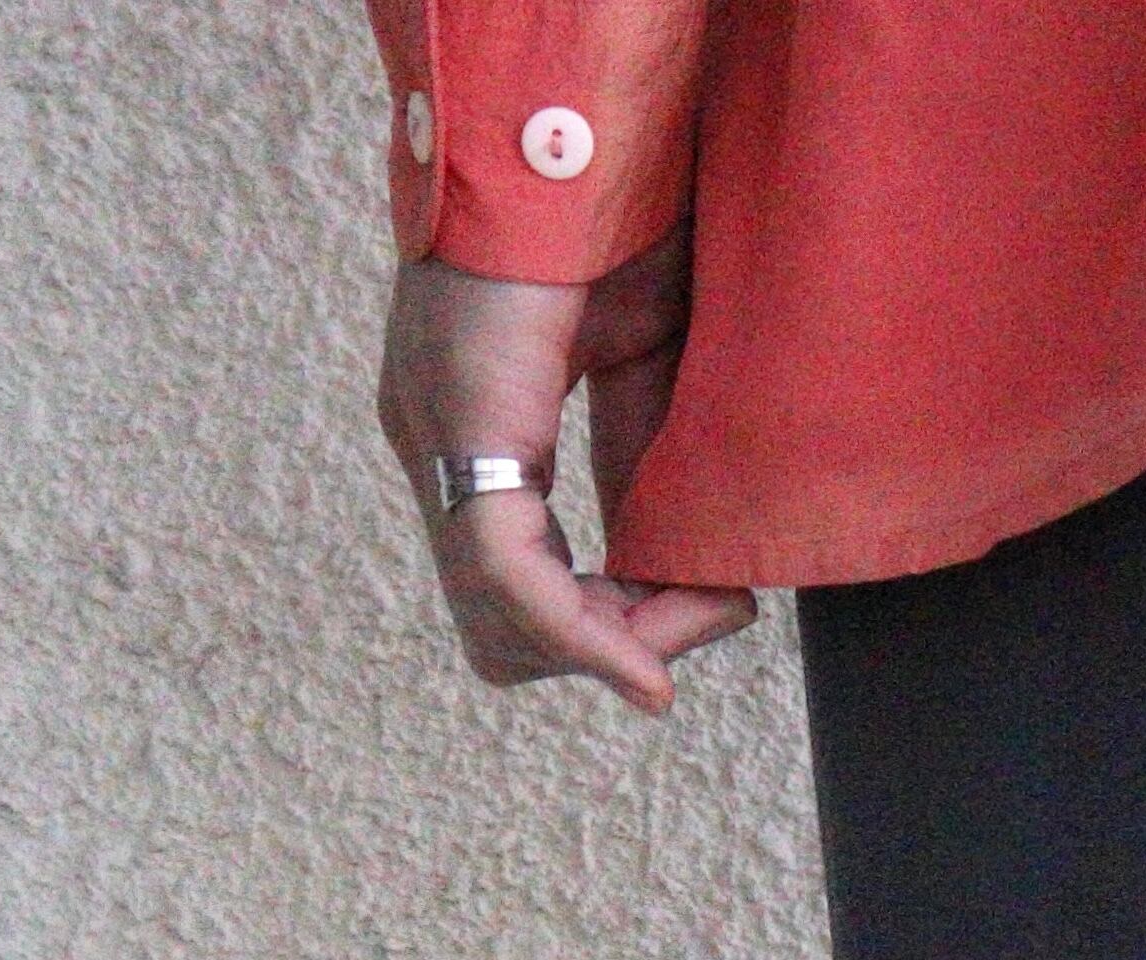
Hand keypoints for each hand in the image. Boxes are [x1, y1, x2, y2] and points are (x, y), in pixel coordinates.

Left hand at [377, 228, 755, 710]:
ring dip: (617, 642)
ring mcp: (431, 435)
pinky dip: (592, 639)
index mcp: (466, 423)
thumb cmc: (613, 207)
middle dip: (615, 647)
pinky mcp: (459, 426)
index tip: (715, 607)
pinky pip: (516, 584)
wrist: (573, 110)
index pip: (515, 587)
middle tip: (710, 608)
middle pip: (502, 632)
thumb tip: (663, 573)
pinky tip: (652, 664)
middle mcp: (430, 440)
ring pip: (503, 627)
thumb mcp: (643, 357)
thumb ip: (640, 463)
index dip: (612, 631)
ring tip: (708, 602)